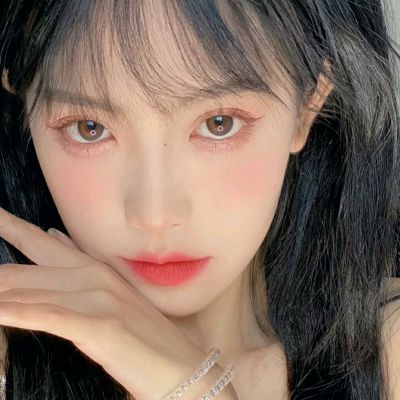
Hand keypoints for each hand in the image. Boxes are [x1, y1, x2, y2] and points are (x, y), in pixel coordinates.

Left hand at [0, 207, 224, 399]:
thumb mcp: (113, 299)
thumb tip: (53, 235)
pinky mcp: (101, 326)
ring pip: (33, 291)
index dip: (13, 227)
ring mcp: (100, 299)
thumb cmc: (146, 339)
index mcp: (97, 270)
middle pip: (29, 267)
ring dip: (1, 293)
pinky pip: (50, 316)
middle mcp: (96, 277)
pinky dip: (20, 313)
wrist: (182, 368)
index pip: (44, 243)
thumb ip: (79, 270)